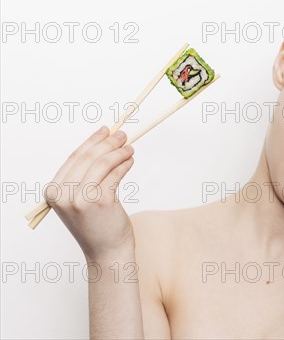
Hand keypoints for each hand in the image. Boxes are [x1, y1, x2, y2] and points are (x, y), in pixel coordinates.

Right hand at [44, 126, 135, 260]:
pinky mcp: (100, 201)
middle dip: (108, 143)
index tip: (105, 130)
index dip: (92, 141)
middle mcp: (63, 194)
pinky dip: (124, 164)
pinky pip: (115, 174)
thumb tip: (104, 144)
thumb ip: (84, 176)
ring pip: (103, 163)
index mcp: (53, 191)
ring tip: (129, 148)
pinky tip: (130, 161)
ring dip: (119, 152)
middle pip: (89, 157)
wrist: (106, 252)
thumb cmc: (96, 224)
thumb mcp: (80, 200)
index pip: (74, 158)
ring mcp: (81, 198)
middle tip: (123, 135)